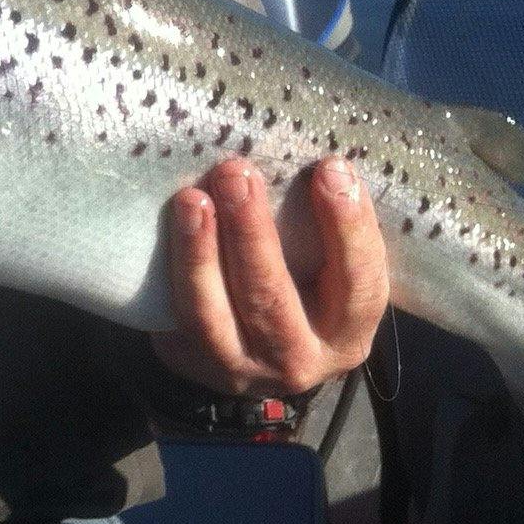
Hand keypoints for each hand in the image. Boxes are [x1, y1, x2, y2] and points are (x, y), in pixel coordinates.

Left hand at [149, 157, 387, 397]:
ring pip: (211, 315)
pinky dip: (170, 271)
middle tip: (237, 172)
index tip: (330, 168)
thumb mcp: (331, 269)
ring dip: (200, 252)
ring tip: (192, 199)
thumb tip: (317, 156)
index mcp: (347, 332)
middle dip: (252, 232)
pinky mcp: (192, 362)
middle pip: (272, 297)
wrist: (256, 354)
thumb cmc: (304, 287)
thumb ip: (327, 228)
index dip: (347, 227)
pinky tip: (165, 226)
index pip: (359, 283)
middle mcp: (298, 359)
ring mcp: (239, 367)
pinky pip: (174, 317)